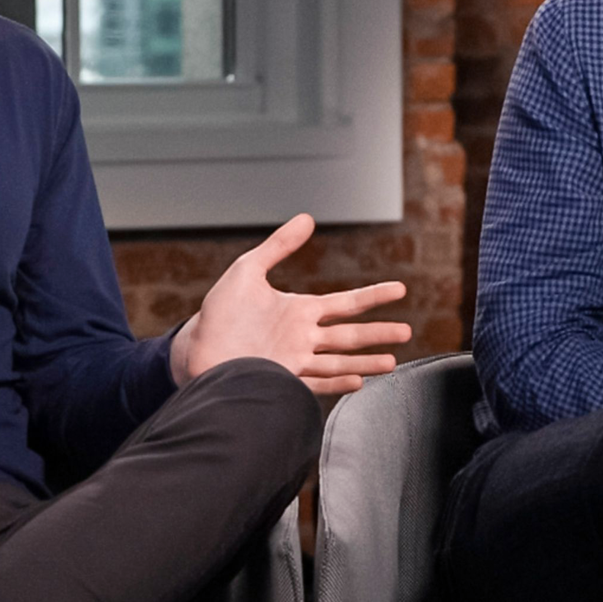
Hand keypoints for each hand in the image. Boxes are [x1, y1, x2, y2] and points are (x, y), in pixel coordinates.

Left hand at [171, 213, 413, 393]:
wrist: (195, 350)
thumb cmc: (220, 313)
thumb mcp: (248, 270)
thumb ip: (279, 246)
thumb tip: (307, 218)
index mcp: (300, 311)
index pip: (345, 302)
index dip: (373, 295)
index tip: (400, 289)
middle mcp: (303, 338)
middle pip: (349, 334)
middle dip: (378, 333)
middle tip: (406, 331)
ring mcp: (294, 361)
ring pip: (338, 361)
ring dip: (365, 362)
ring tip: (391, 362)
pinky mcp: (281, 381)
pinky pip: (315, 383)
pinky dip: (336, 383)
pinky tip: (357, 382)